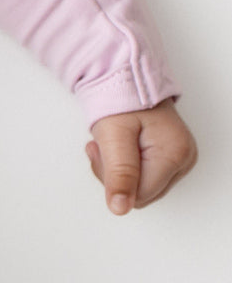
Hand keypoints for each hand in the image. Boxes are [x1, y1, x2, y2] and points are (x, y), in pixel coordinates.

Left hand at [86, 97, 196, 214]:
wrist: (123, 74)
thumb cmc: (119, 96)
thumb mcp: (112, 135)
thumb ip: (118, 173)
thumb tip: (120, 208)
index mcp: (174, 154)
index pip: (141, 195)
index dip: (113, 180)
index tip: (98, 151)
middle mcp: (184, 159)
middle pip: (143, 193)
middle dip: (115, 174)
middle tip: (101, 146)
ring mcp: (180, 157)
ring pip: (143, 186)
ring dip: (118, 168)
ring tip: (110, 142)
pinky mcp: (171, 154)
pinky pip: (146, 174)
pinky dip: (126, 163)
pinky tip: (120, 146)